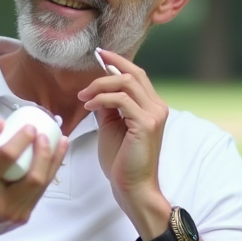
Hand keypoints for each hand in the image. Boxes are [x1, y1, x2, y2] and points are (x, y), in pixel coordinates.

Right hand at [0, 119, 68, 238]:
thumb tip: (1, 124)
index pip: (6, 157)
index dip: (22, 139)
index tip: (30, 127)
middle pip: (31, 177)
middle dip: (44, 152)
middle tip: (44, 135)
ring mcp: (11, 213)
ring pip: (41, 185)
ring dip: (53, 160)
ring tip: (59, 141)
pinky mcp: (22, 217)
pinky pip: (40, 192)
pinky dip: (51, 172)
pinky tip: (55, 156)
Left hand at [78, 50, 168, 214]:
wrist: (132, 186)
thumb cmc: (121, 161)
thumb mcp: (111, 126)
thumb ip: (109, 107)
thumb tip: (98, 89)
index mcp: (151, 106)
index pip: (137, 75)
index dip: (119, 62)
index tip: (100, 54)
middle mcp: (157, 107)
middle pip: (133, 74)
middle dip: (109, 67)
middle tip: (88, 69)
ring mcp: (154, 114)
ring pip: (126, 84)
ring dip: (100, 86)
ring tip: (83, 96)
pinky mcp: (146, 124)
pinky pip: (121, 100)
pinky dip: (102, 98)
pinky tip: (89, 105)